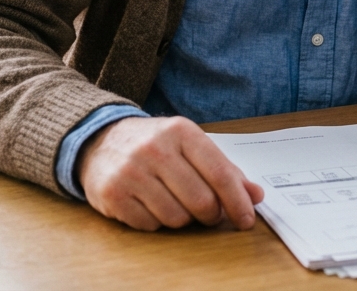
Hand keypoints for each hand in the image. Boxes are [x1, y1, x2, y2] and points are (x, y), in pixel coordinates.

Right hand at [76, 116, 263, 230]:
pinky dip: (157, 222)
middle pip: (201, 201)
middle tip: (208, 212)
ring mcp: (131, 172)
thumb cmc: (156, 145)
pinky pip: (150, 226)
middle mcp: (155, 149)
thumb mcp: (190, 145)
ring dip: (183, 219)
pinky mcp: (112, 195)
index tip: (246, 219)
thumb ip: (224, 170)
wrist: (101, 140)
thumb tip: (255, 195)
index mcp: (181, 131)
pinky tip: (151, 204)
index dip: (237, 201)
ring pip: (176, 218)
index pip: (219, 173)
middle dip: (211, 214)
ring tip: (175, 201)